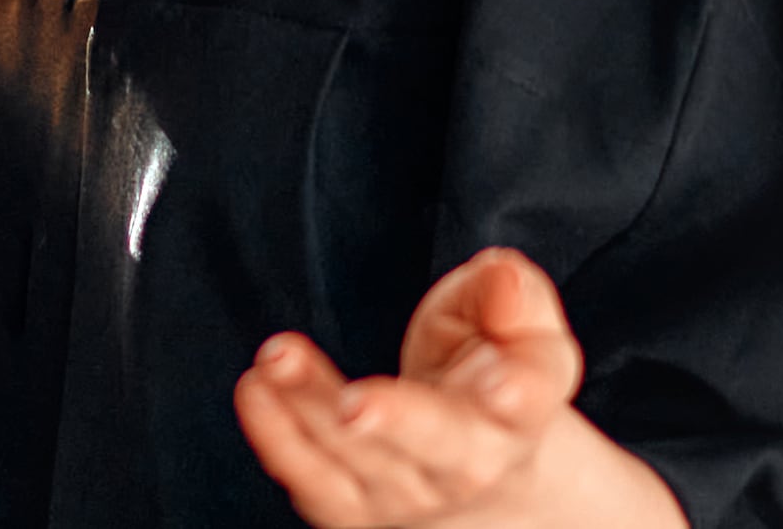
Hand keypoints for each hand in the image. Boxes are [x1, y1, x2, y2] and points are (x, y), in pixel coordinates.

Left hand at [233, 249, 681, 528]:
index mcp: (520, 414)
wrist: (490, 485)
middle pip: (439, 447)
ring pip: (361, 459)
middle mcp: (470, 467)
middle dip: (399, 422)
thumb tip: (503, 277)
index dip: (519, 391)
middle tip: (357, 405)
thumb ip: (512, 293)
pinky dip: (280, 440)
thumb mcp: (519, 329)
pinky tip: (256, 389)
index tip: (502, 384)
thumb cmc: (495, 381)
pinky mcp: (357, 516)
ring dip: (312, 407)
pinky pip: (315, 485)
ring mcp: (412, 500)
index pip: (527, 403)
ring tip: (276, 356)